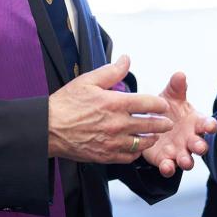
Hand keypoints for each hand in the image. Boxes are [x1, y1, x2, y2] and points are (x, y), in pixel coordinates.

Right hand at [48, 55, 172, 163]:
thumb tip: (126, 59)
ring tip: (155, 135)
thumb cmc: (65, 104)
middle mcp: (117, 124)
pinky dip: (136, 152)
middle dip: (162, 123)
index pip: (148, 103)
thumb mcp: (88, 81)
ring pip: (142, 143)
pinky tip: (136, 148)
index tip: (163, 105)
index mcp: (115, 103)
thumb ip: (111, 71)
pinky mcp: (105, 156)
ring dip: (151, 139)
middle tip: (168, 123)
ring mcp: (113, 142)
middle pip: (150, 125)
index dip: (160, 105)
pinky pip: (128, 157)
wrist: (48, 129)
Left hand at [142, 72, 216, 177]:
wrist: (149, 122)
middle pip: (200, 145)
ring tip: (184, 161)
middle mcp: (190, 139)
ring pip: (187, 160)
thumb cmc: (167, 108)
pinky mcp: (165, 160)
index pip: (207, 124)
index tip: (210, 125)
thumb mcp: (171, 95)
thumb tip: (180, 74)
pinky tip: (166, 166)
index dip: (210, 125)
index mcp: (195, 122)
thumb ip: (176, 86)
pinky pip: (169, 167)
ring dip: (187, 161)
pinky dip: (168, 168)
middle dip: (200, 146)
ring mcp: (179, 151)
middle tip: (199, 147)